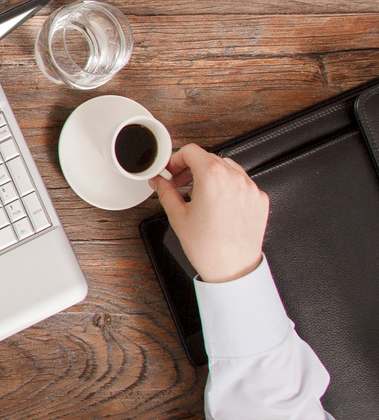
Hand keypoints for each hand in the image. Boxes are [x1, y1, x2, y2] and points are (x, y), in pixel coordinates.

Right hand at [150, 144, 268, 283]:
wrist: (233, 268)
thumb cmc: (209, 247)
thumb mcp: (178, 215)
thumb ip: (165, 191)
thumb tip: (159, 182)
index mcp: (212, 177)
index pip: (192, 151)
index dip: (176, 159)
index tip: (172, 170)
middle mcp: (234, 178)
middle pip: (209, 158)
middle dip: (192, 168)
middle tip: (180, 182)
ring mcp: (250, 188)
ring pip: (228, 168)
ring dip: (211, 175)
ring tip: (200, 193)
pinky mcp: (260, 199)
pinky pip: (242, 184)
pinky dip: (228, 187)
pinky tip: (218, 203)